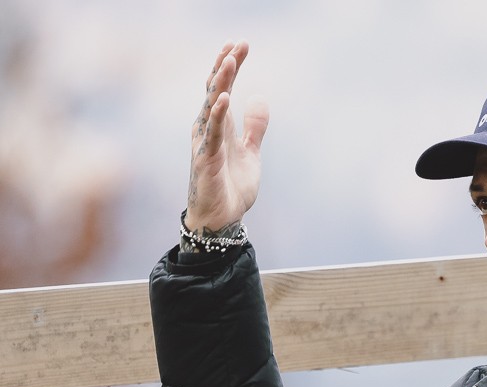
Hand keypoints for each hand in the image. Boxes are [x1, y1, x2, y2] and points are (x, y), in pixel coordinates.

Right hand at [186, 41, 268, 233]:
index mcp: (219, 126)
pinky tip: (223, 97)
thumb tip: (259, 98)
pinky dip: (217, 115)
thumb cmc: (231, 187)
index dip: (232, 67)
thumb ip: (255, 128)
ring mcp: (205, 143)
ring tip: (229, 60)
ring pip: (211, 106)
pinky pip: (211, 134)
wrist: (223, 219)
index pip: (223, 88)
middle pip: (214, 90)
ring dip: (220, 82)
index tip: (241, 44)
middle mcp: (207, 129)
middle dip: (225, 66)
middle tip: (235, 44)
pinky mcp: (205, 160)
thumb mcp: (251, 153)